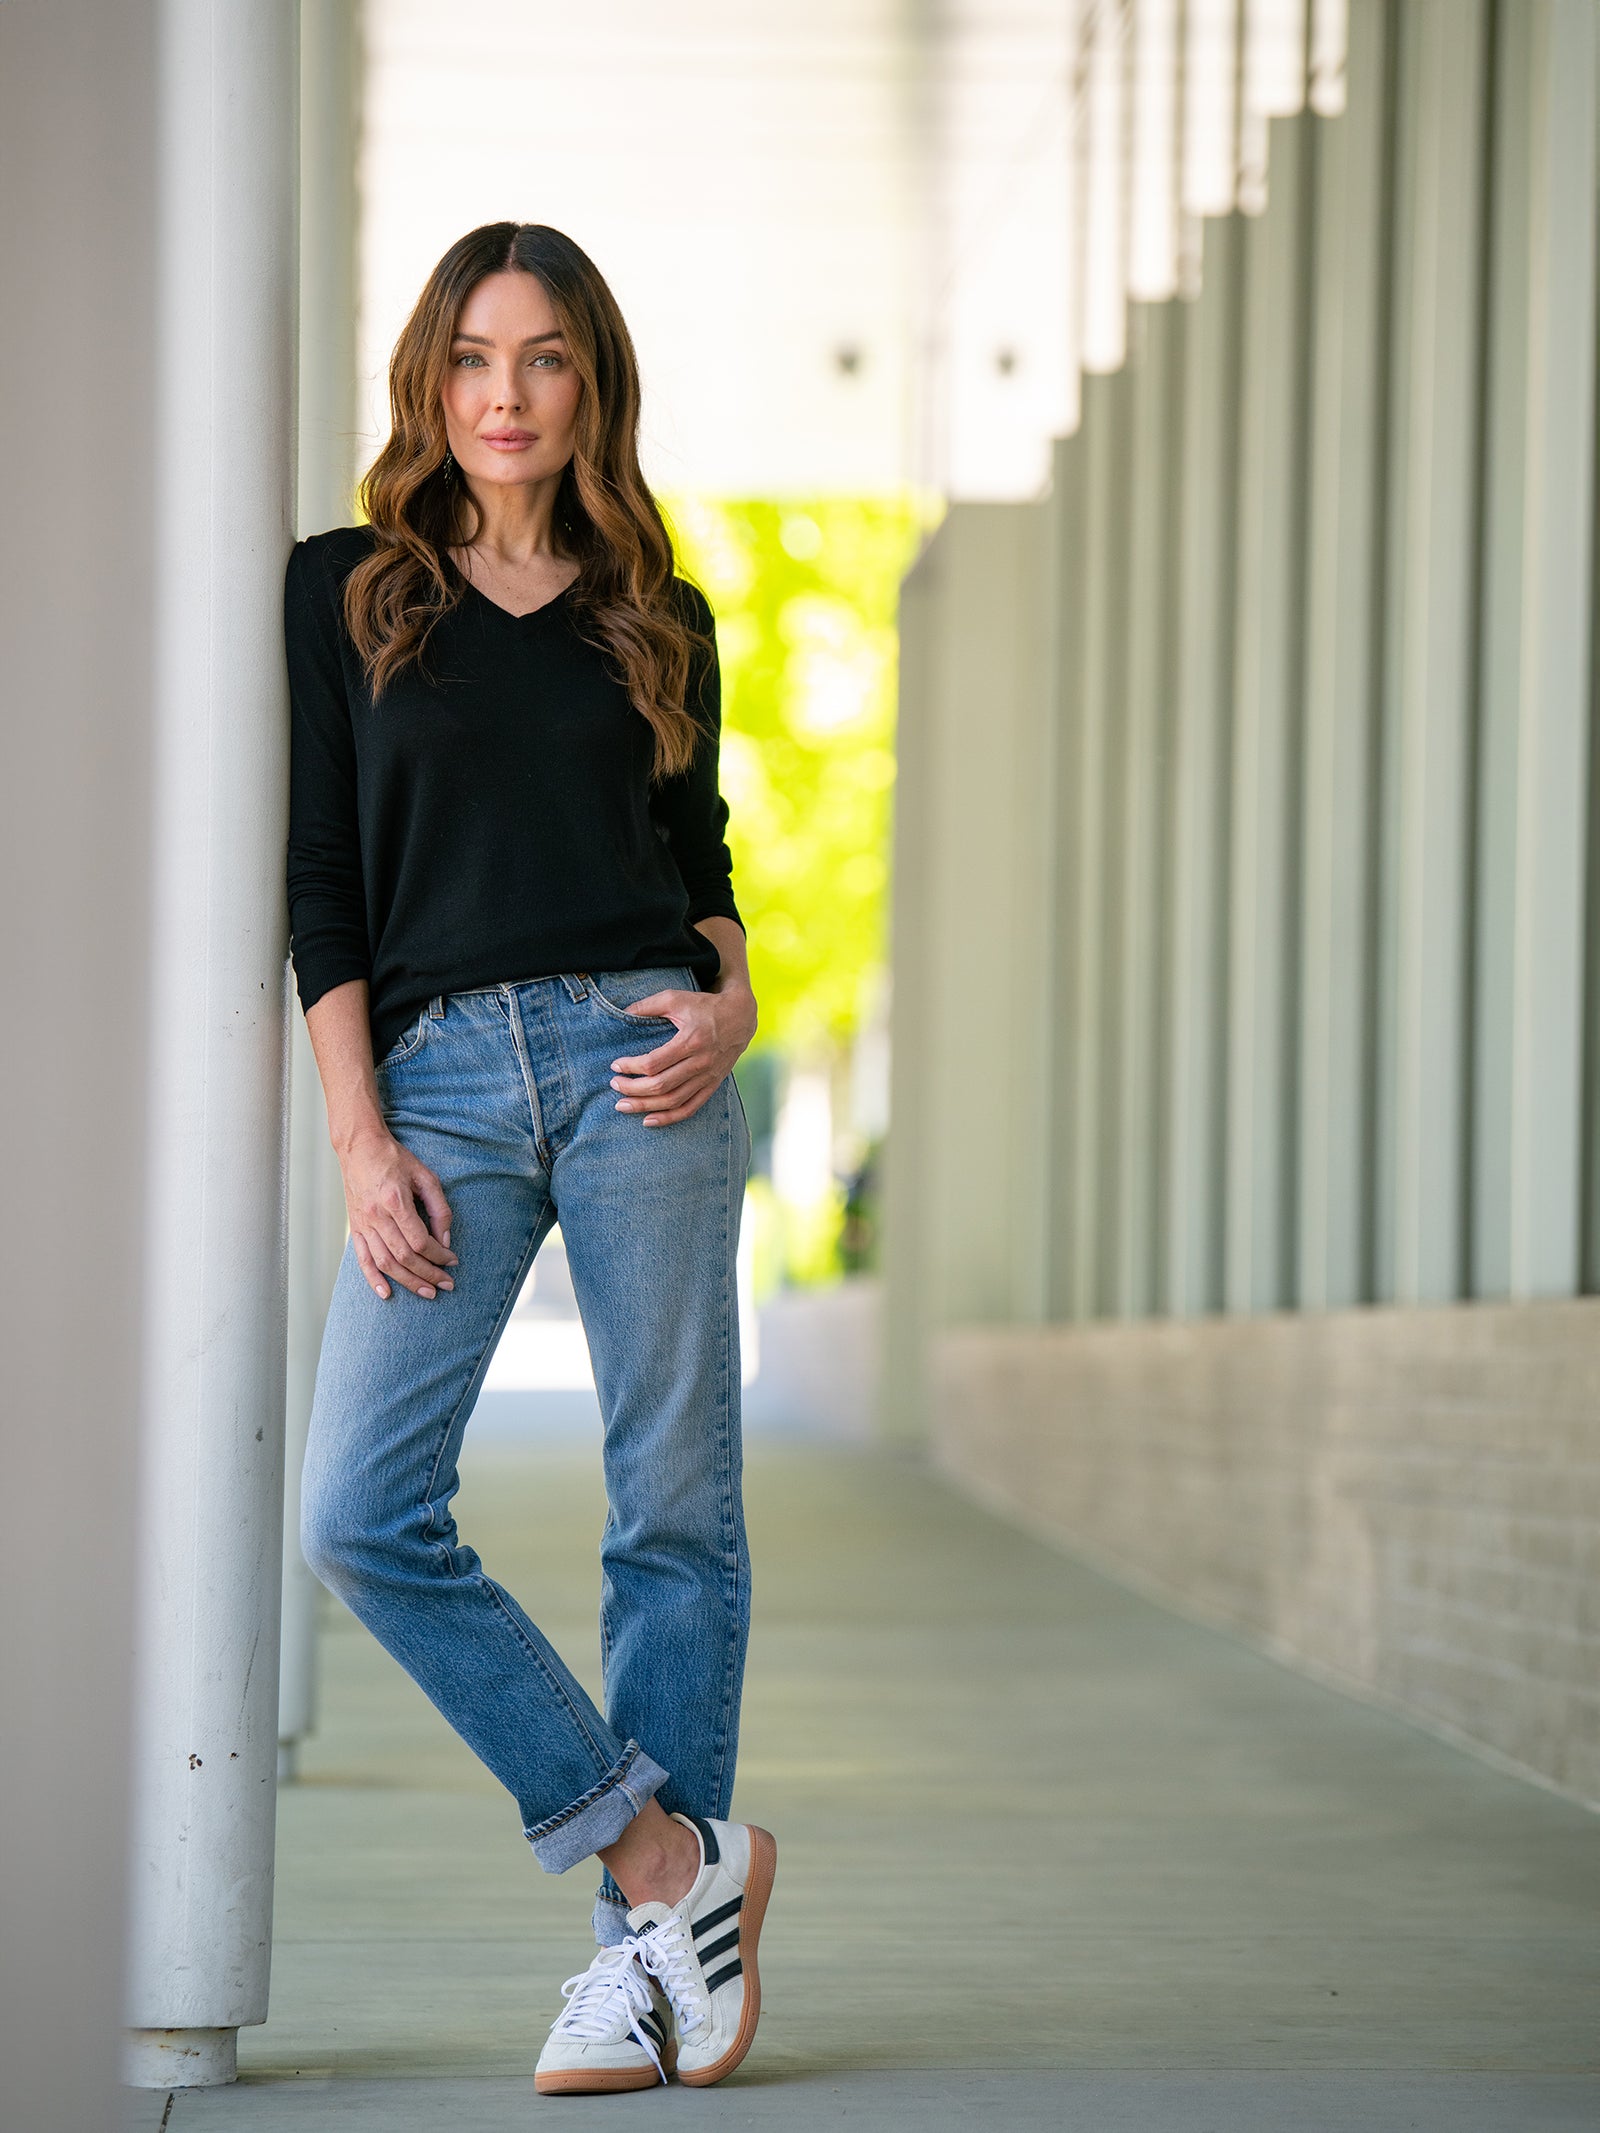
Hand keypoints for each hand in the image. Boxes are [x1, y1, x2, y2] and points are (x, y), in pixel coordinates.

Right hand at [339, 1128, 458, 1299]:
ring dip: (407, 1282)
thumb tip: (446, 1240)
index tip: (452, 1261)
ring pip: (385, 1263)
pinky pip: (362, 1259)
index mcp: (395, 1201)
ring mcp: (363, 1224)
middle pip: (404, 1257)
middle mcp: (376, 1216)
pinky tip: (387, 1294)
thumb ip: (439, 1208)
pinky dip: (373, 1279)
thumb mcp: (425, 1177)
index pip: (420, 1241)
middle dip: (428, 1274)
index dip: (439, 1255)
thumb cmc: (394, 1159)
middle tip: (446, 1285)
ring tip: (427, 1293)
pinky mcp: (355, 1227)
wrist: (359, 1147)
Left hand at [609, 982, 756, 1126]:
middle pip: (661, 1085)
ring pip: (673, 1100)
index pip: (654, 1063)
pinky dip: (669, 1118)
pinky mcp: (712, 1085)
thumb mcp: (676, 998)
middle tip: (615, 1085)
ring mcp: (708, 1077)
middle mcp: (700, 1063)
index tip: (616, 1065)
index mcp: (690, 1041)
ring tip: (622, 1105)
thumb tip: (622, 1013)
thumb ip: (648, 1005)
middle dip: (633, 1089)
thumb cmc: (704, 1006)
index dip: (630, 1067)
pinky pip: (690, 1108)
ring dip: (645, 1106)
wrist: (740, 1017)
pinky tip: (648, 1120)